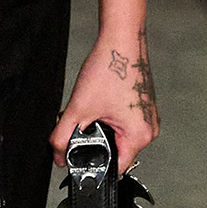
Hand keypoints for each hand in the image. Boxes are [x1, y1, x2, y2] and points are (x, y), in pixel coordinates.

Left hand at [50, 27, 158, 173]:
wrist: (121, 40)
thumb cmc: (110, 67)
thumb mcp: (78, 108)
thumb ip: (62, 137)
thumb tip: (58, 156)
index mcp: (139, 136)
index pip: (114, 167)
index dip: (93, 164)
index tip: (80, 156)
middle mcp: (149, 129)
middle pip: (116, 152)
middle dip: (95, 142)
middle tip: (84, 122)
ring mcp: (148, 118)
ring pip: (118, 137)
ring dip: (101, 129)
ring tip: (93, 108)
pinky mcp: (143, 108)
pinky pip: (124, 124)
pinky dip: (109, 118)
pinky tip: (102, 103)